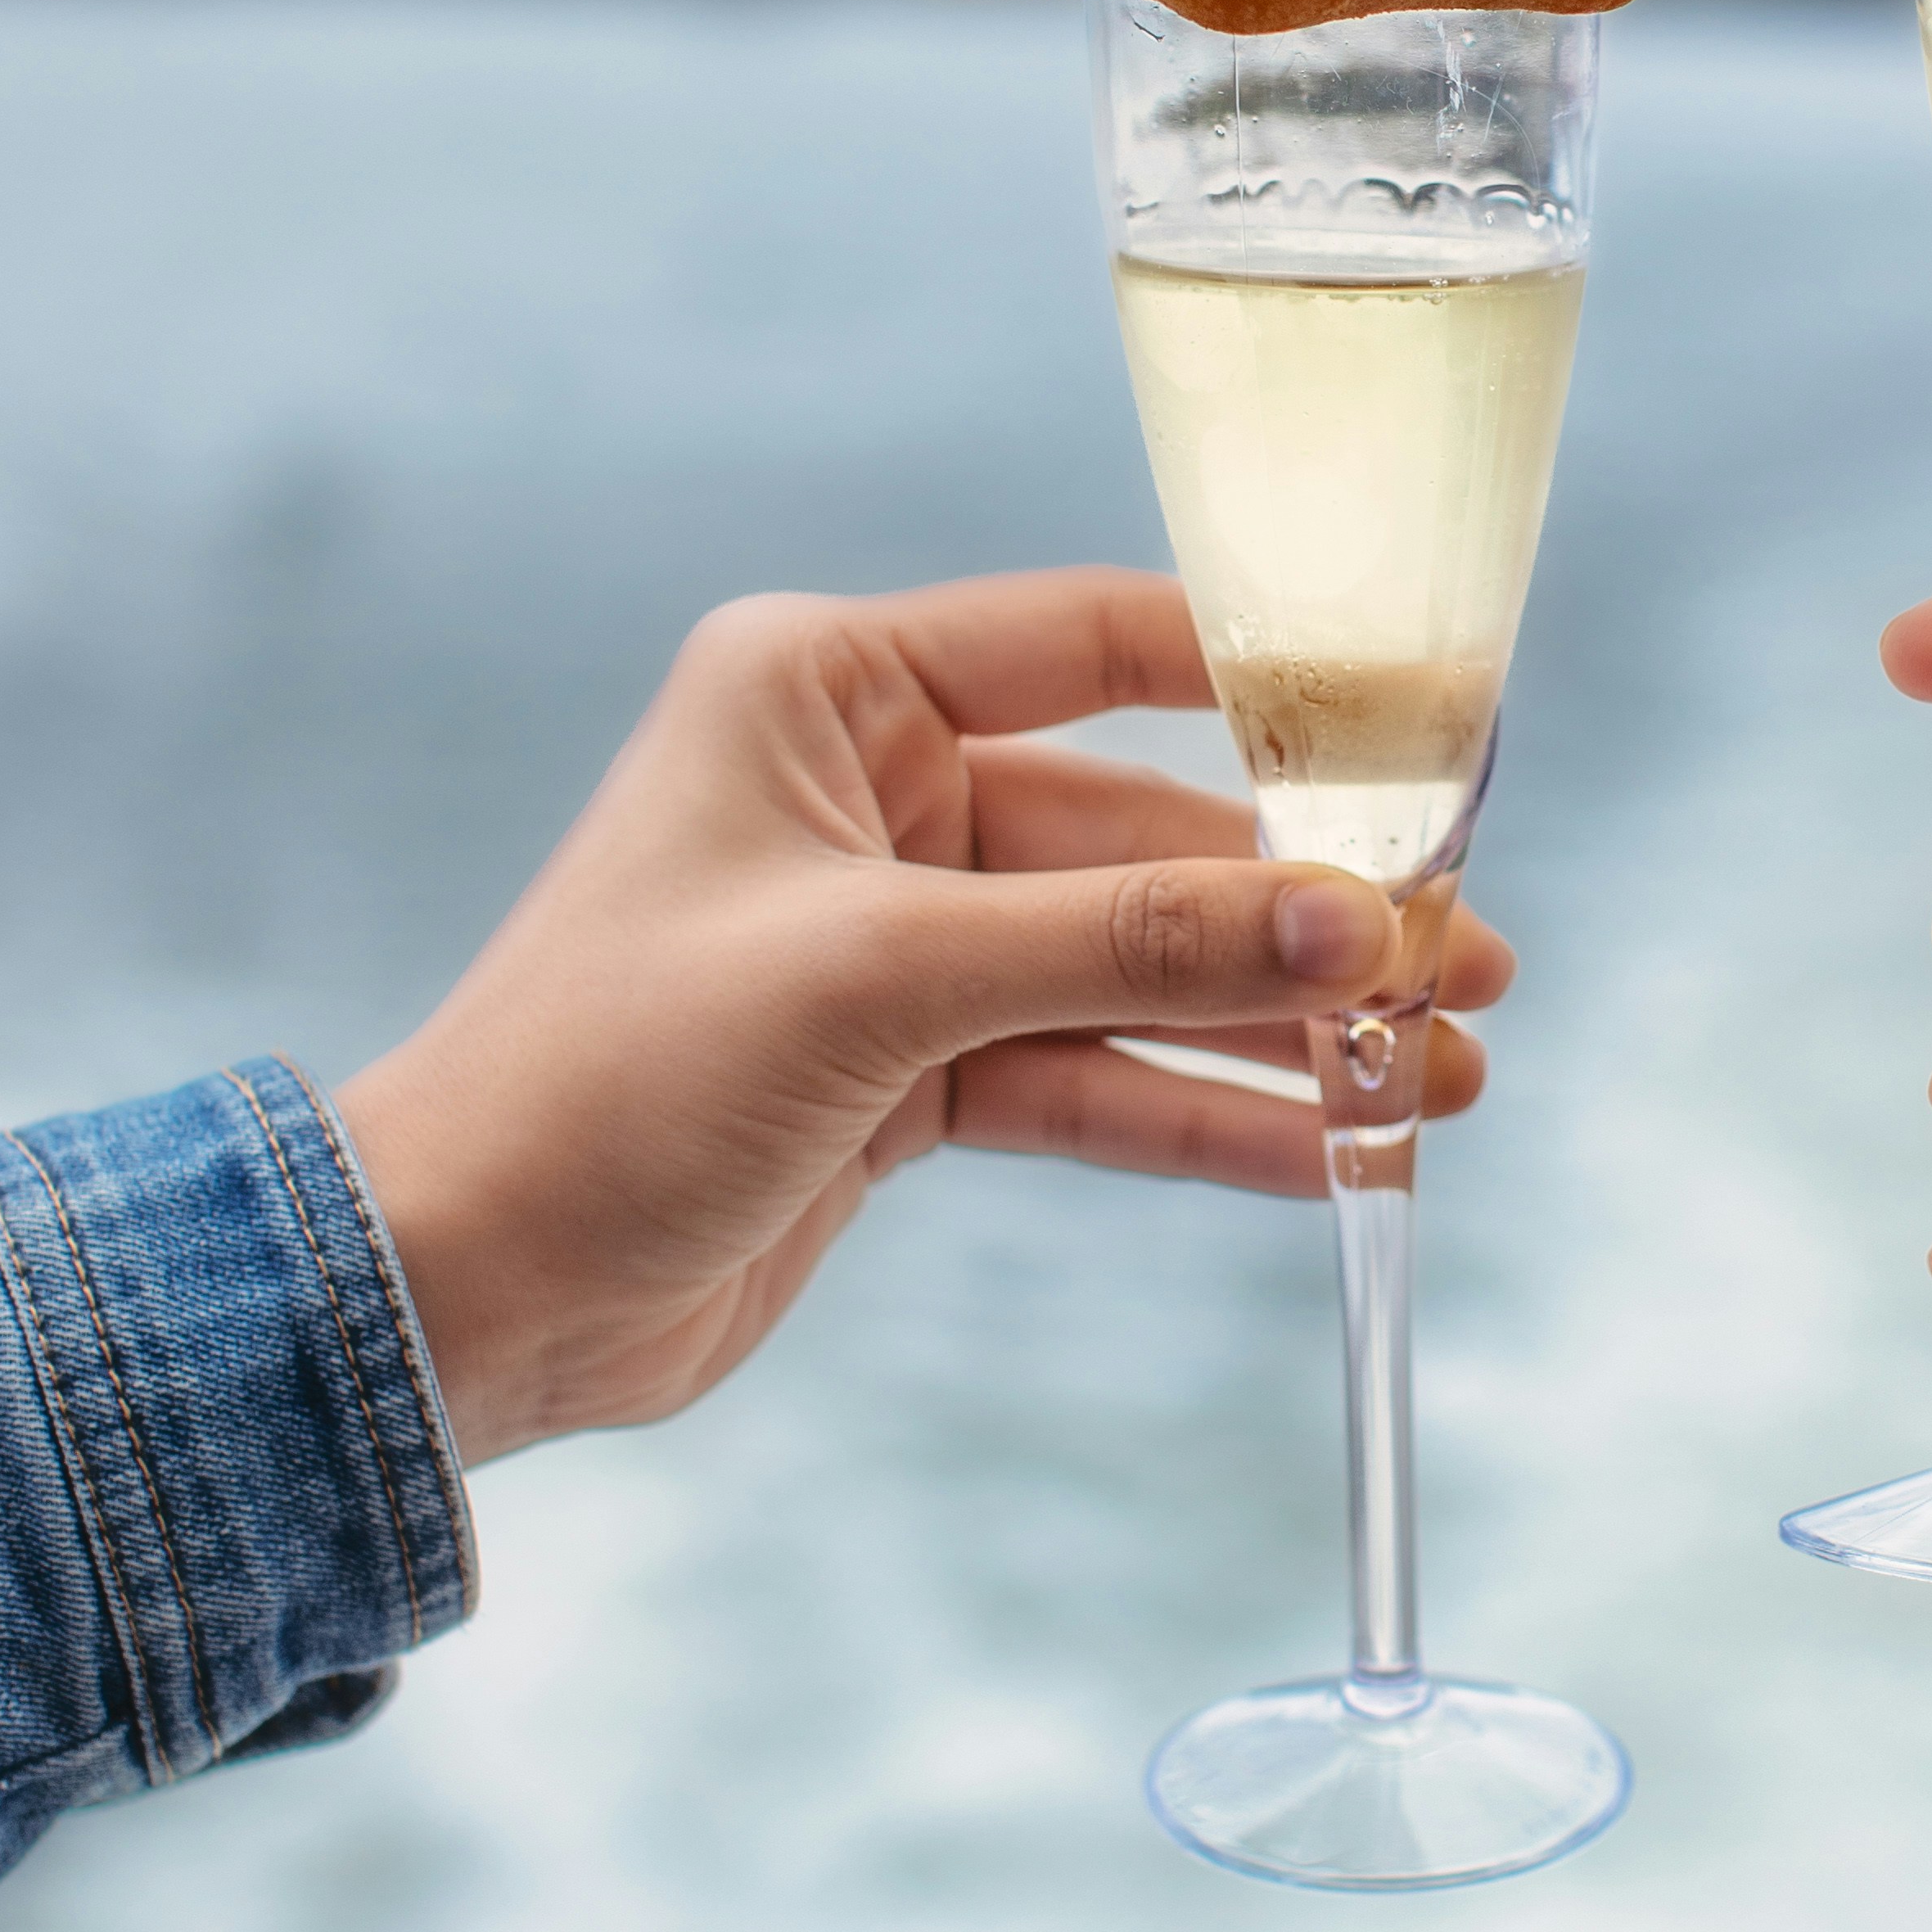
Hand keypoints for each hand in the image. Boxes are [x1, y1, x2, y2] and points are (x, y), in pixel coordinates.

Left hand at [339, 573, 1506, 1464]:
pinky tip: (1337, 1153)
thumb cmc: (613, 1074)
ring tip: (1444, 1080)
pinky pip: (1093, 1072)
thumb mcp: (889, 980)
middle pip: (1143, 827)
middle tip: (1469, 966)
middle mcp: (867, 793)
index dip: (1272, 684)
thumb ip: (1136, 945)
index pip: (1096, 644)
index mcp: (827, 691)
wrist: (461, 1287)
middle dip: (1306, 910)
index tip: (1428, 739)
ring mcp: (891, 940)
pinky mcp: (902, 1076)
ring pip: (1135, 965)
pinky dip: (1206, 1114)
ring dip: (1282, 1028)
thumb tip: (1356, 928)